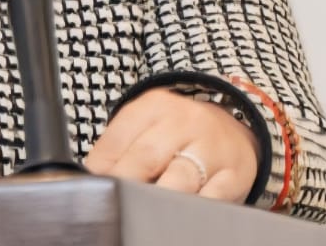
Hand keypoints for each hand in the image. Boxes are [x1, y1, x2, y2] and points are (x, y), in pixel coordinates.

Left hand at [85, 88, 259, 201]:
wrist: (232, 127)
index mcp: (154, 106)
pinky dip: (194, 210)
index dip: (101, 167)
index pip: (118, 137)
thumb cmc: (176, 132)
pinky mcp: (234, 175)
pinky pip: (213, 198)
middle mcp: (183, 122)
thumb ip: (120, 147)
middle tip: (114, 203)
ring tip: (142, 214)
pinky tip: (180, 219)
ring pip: (180, 179)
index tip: (92, 186)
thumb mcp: (147, 125)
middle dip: (126, 184)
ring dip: (158, 200)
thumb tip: (91, 176)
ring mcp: (211, 148)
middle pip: (146, 157)